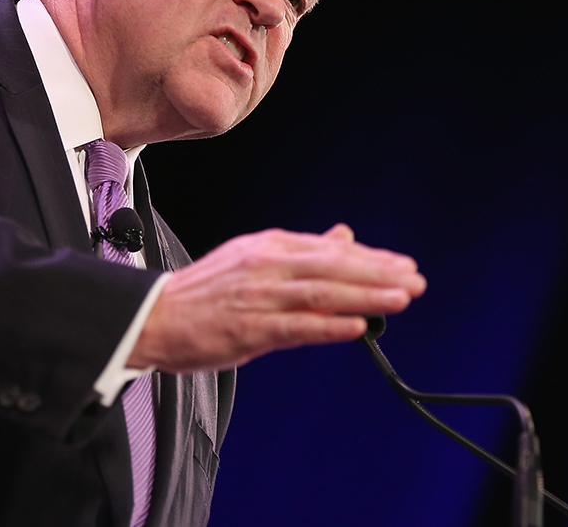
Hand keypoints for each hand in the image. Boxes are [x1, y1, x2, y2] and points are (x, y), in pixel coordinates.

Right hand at [128, 223, 425, 372]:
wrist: (152, 317)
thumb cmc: (204, 293)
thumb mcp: (252, 259)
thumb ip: (300, 252)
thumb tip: (343, 237)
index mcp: (267, 247)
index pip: (329, 250)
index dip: (370, 259)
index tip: (404, 265)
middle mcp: (265, 266)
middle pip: (331, 267)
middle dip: (377, 274)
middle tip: (415, 280)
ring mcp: (256, 298)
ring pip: (320, 294)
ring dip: (364, 296)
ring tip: (400, 299)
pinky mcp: (247, 329)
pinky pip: (295, 327)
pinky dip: (328, 326)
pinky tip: (357, 328)